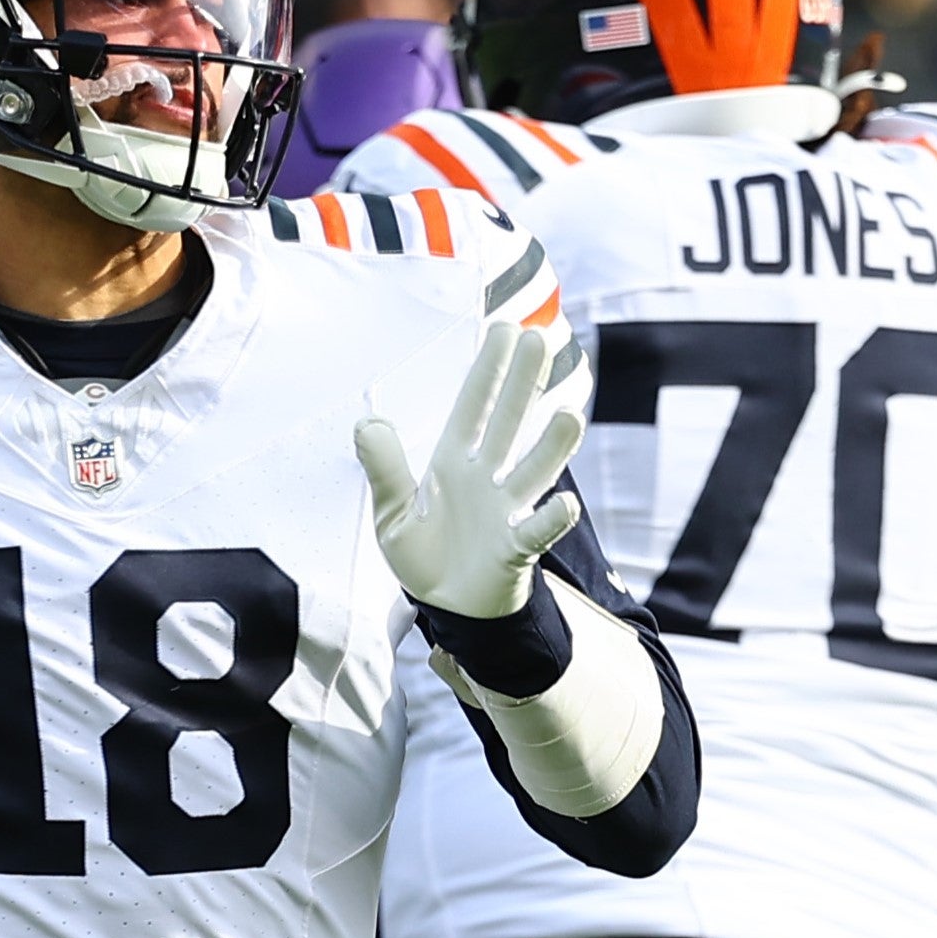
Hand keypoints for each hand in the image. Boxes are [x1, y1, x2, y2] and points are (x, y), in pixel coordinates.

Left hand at [355, 322, 584, 617]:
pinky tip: (565, 504)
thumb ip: (383, 469)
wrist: (449, 608)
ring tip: (569, 414)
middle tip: (540, 340)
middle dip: (522, 384)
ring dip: (551, 445)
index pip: (473, 407)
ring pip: (533, 470)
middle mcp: (487, 478)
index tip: (506, 329)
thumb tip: (366, 422)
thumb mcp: (392, 512)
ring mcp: (506, 509)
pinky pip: (536, 531)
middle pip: (508, 423)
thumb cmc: (424, 555)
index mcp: (454, 463)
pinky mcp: (515, 548)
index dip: (488, 370)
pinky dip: (550, 519)